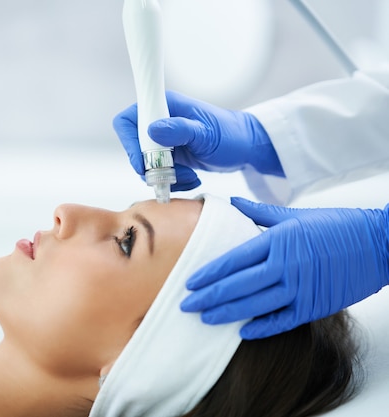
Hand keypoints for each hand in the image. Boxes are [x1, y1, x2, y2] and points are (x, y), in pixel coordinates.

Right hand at [113, 90, 283, 190]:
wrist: (245, 147)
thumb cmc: (231, 135)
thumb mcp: (206, 134)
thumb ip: (180, 130)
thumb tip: (152, 130)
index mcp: (164, 106)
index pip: (128, 120)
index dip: (129, 142)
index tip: (144, 162)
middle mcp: (159, 121)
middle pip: (133, 147)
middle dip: (151, 166)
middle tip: (172, 173)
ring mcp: (163, 139)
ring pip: (145, 164)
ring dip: (164, 176)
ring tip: (189, 175)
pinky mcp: (168, 155)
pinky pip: (158, 173)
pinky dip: (172, 181)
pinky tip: (191, 177)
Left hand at [180, 197, 388, 338]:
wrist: (380, 243)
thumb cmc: (337, 225)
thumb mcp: (295, 214)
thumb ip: (259, 212)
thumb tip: (231, 202)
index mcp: (277, 241)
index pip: (233, 260)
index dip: (209, 273)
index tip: (190, 282)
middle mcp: (285, 266)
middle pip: (238, 285)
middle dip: (209, 297)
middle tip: (186, 305)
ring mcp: (300, 289)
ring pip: (255, 305)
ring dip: (227, 314)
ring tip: (205, 318)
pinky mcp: (315, 306)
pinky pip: (283, 321)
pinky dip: (263, 328)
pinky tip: (243, 332)